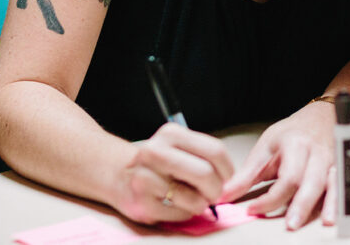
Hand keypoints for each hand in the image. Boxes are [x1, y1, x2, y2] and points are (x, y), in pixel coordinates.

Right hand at [112, 122, 233, 223]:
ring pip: (194, 199)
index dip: (228, 170)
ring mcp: (145, 179)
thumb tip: (232, 179)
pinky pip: (180, 215)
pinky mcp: (141, 204)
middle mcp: (155, 152)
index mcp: (170, 134)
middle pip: (205, 174)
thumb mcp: (178, 146)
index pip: (215, 150)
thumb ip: (203, 156)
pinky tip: (176, 205)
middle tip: (214, 194)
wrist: (117, 173)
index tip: (227, 178)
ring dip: (201, 204)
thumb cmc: (158, 162)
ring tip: (193, 198)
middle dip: (217, 190)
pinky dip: (185, 213)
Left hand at [221, 103, 349, 229]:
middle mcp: (318, 153)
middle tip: (291, 224)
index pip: (286, 176)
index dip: (270, 197)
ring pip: (337, 182)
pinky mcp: (346, 168)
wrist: (319, 118)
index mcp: (296, 145)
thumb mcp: (265, 147)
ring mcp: (335, 161)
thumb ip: (247, 174)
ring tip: (327, 221)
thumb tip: (225, 194)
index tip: (253, 208)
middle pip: (313, 181)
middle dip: (302, 204)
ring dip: (334, 202)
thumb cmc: (290, 134)